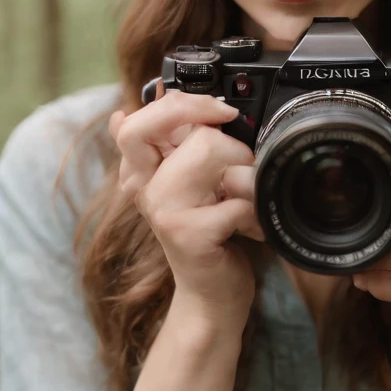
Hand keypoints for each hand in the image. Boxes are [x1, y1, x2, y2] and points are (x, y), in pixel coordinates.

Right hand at [109, 85, 264, 327]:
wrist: (212, 295)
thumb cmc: (209, 234)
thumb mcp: (190, 182)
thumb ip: (174, 141)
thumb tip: (146, 96)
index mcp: (142, 170)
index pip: (136, 120)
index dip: (181, 105)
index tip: (220, 112)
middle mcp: (145, 187)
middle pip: (176, 127)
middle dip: (223, 139)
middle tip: (236, 166)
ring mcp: (164, 210)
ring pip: (210, 151)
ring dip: (244, 173)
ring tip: (243, 199)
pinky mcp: (189, 233)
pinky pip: (236, 195)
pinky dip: (255, 211)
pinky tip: (249, 230)